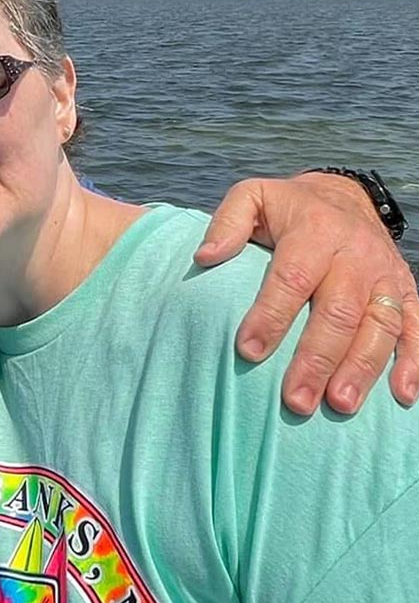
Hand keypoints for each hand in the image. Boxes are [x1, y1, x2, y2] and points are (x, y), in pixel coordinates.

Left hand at [195, 173, 417, 415]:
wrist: (346, 197)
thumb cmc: (289, 209)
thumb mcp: (254, 197)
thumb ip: (228, 222)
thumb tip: (205, 257)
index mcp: (315, 230)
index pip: (292, 277)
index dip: (271, 315)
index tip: (249, 351)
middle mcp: (356, 254)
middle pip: (338, 312)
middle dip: (316, 359)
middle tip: (295, 400)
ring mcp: (385, 275)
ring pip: (379, 325)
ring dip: (362, 368)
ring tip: (340, 405)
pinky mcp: (407, 291)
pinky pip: (416, 327)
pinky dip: (414, 361)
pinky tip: (403, 395)